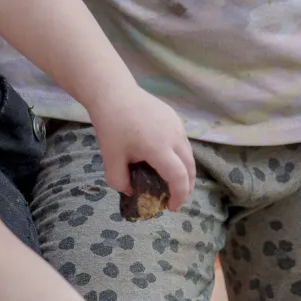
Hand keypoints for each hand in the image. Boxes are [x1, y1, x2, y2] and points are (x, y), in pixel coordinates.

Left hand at [86, 87, 194, 212]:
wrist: (112, 92)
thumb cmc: (111, 125)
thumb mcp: (110, 158)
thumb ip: (120, 181)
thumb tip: (132, 192)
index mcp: (160, 148)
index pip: (179, 178)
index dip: (179, 196)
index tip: (171, 207)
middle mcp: (175, 137)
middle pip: (190, 168)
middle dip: (186, 187)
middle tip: (174, 198)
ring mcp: (177, 125)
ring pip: (189, 155)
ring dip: (185, 171)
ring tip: (171, 181)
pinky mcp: (174, 117)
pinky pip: (183, 142)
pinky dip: (180, 156)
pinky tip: (166, 160)